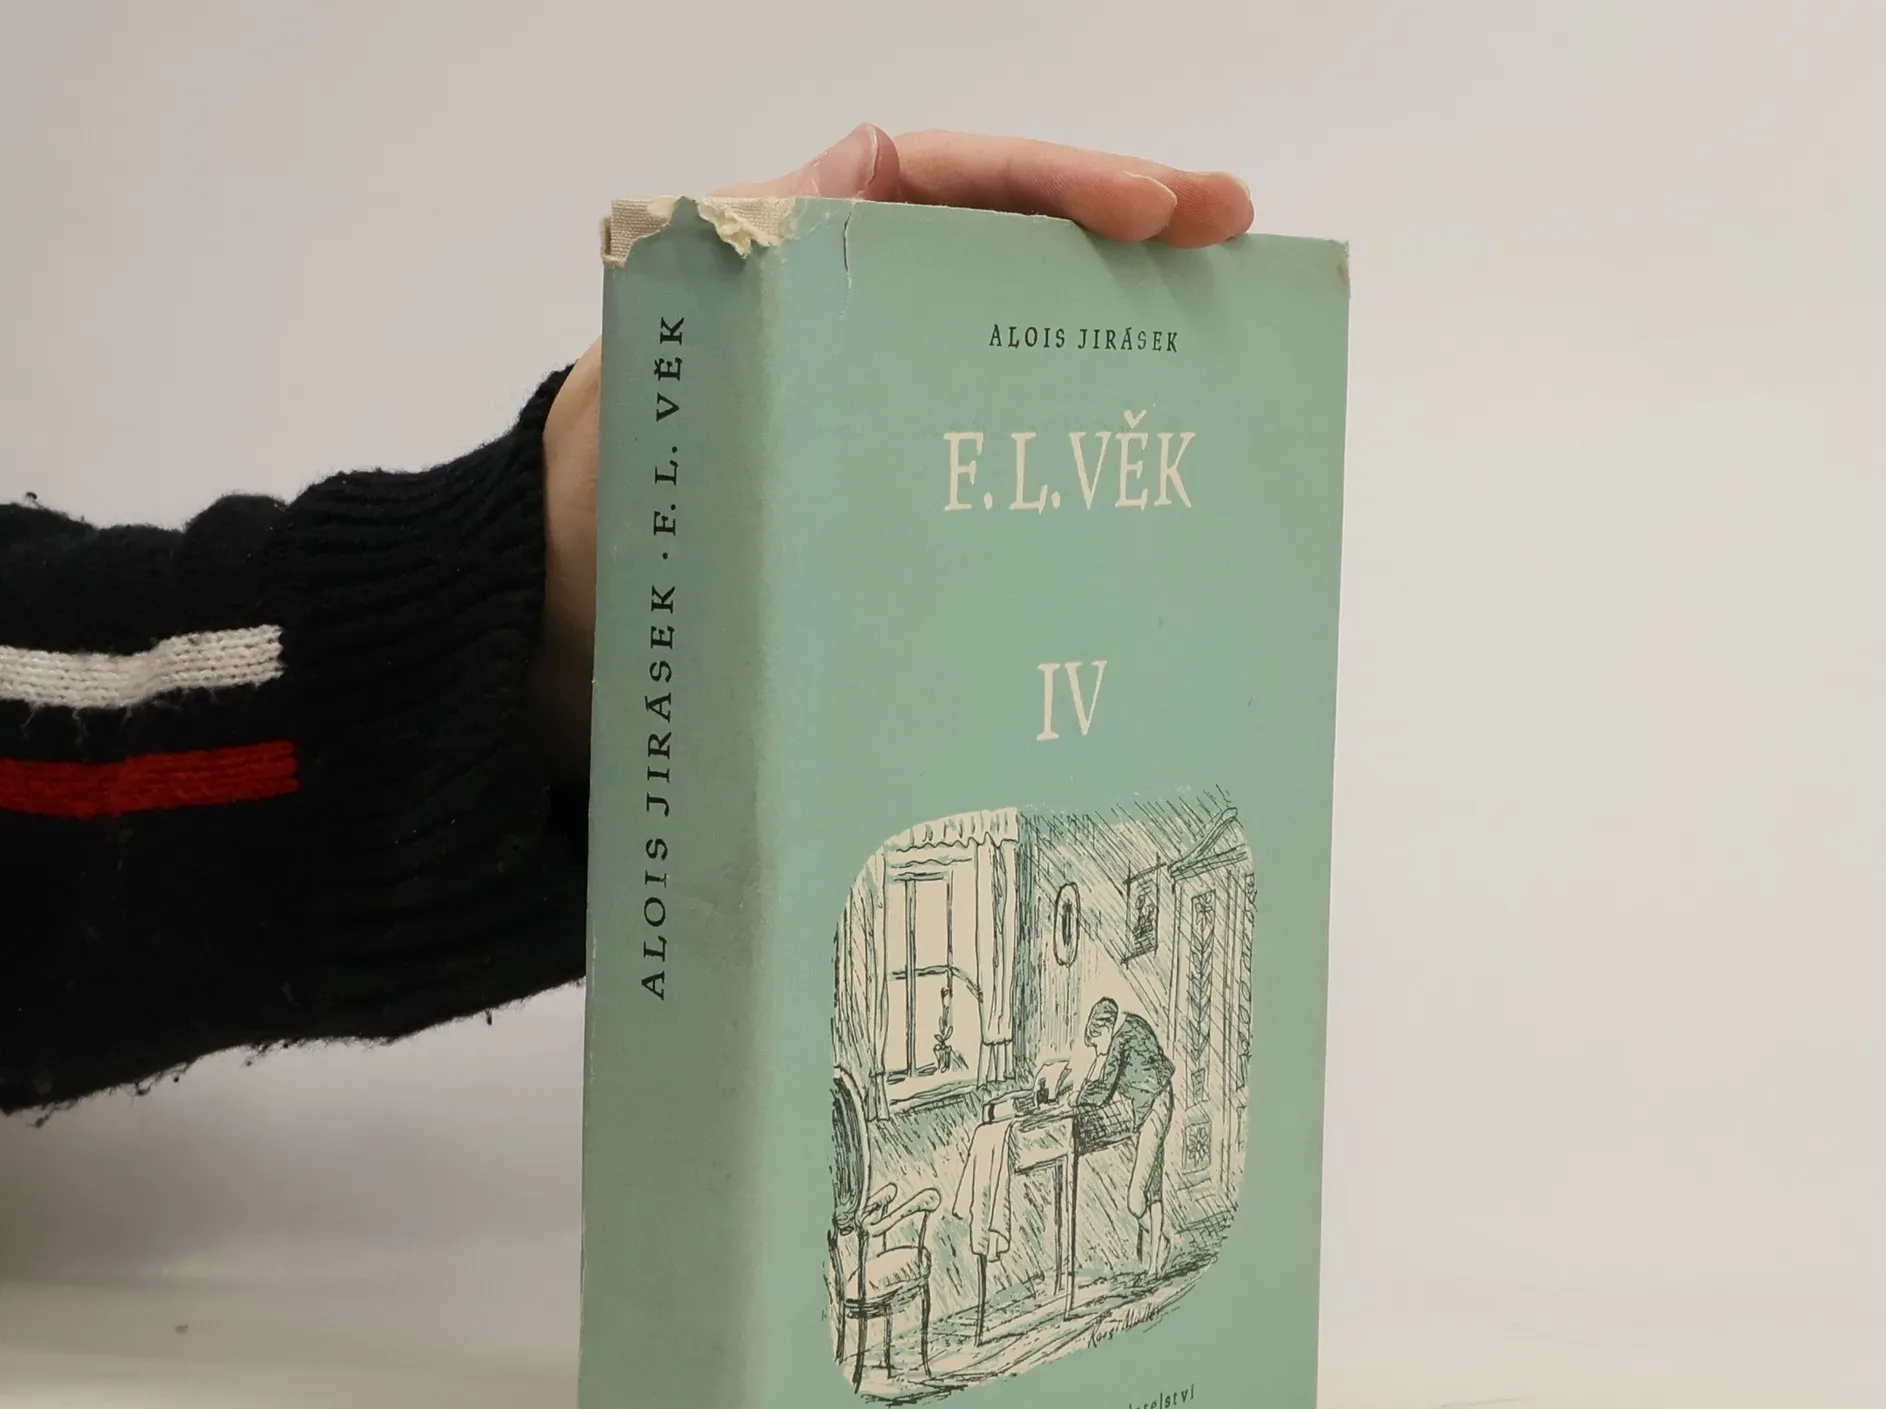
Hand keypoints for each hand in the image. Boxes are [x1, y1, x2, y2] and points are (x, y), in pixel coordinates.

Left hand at [529, 129, 1255, 777]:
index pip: (942, 185)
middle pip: (1000, 258)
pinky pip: (982, 465)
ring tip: (1210, 362)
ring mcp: (872, 421)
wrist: (550, 651)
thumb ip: (743, 276)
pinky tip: (1120, 496)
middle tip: (1233, 247)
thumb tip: (863, 178)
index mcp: (791, 264)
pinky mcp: (882, 509)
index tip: (1163, 208)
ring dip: (1103, 354)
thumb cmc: (595, 514)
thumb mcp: (659, 374)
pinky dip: (1049, 463)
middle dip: (1118, 246)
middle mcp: (846, 329)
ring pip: (1006, 358)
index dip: (1060, 182)